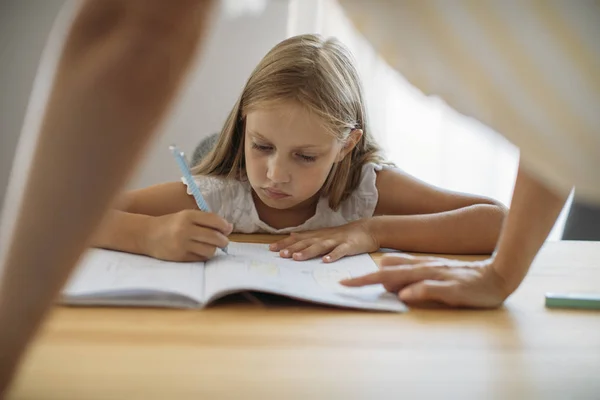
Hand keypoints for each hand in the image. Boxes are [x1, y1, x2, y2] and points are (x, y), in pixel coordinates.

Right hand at [145, 210, 231, 261]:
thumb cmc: (171, 224)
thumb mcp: (186, 216)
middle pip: (215, 237)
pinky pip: (201, 258)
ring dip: (214, 249)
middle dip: (223, 240)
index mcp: (188, 216)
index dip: (224, 226)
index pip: (214, 220)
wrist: (147, 235)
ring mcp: (182, 244)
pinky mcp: (180, 257)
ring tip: (210, 246)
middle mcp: (185, 229)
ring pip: (210, 250)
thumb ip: (206, 220)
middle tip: (223, 240)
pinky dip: (204, 256)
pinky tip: (200, 251)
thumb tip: (229, 228)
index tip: (227, 229)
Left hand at [269, 219, 378, 261]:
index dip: (285, 243)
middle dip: (293, 248)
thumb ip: (309, 236)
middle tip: (280, 254)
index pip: (299, 238)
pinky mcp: (349, 246)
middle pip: (306, 242)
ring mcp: (337, 241)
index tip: (271, 249)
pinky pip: (340, 252)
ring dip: (308, 251)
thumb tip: (291, 236)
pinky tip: (326, 261)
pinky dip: (333, 255)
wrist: (369, 229)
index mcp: (318, 235)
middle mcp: (325, 237)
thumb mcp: (325, 234)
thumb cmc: (345, 234)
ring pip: (320, 246)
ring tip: (297, 257)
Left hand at [340, 254, 509, 307]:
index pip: (385, 268)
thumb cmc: (461, 277)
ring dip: (386, 281)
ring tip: (363, 284)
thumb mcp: (431, 272)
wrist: (497, 275)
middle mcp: (424, 268)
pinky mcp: (453, 288)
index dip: (364, 276)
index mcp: (418, 266)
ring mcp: (438, 276)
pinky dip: (420, 291)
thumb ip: (409, 271)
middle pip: (389, 272)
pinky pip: (434, 289)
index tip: (342, 282)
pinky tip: (407, 296)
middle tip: (343, 285)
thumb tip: (384, 276)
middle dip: (365, 278)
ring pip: (408, 277)